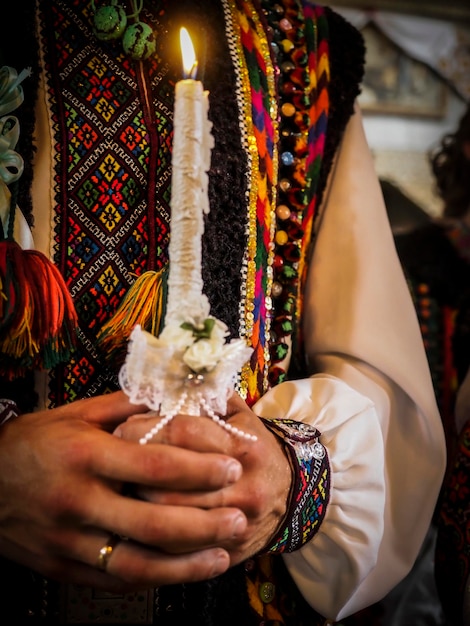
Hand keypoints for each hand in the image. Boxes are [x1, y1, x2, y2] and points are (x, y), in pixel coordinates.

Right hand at [0, 391, 245, 590]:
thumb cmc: (31, 443)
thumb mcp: (73, 415)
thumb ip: (123, 409)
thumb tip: (171, 400)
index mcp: (86, 455)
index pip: (154, 465)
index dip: (199, 469)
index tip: (232, 468)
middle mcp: (78, 501)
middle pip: (153, 522)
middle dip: (205, 524)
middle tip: (241, 519)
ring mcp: (68, 540)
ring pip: (135, 564)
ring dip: (185, 566)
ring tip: (222, 558)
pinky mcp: (61, 567)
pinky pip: (112, 581)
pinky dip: (152, 580)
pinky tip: (180, 573)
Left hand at [116, 392, 291, 564]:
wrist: (292, 493)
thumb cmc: (255, 448)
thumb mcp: (240, 415)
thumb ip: (208, 396)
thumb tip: (166, 381)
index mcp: (242, 445)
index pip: (182, 432)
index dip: (145, 428)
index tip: (122, 428)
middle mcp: (241, 484)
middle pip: (171, 480)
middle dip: (133, 470)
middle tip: (113, 461)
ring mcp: (236, 522)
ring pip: (171, 519)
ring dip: (138, 504)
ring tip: (120, 490)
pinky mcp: (228, 551)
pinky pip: (180, 551)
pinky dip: (151, 539)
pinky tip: (135, 523)